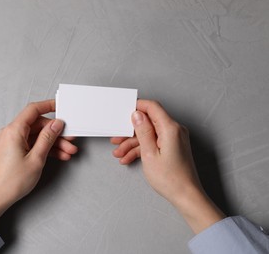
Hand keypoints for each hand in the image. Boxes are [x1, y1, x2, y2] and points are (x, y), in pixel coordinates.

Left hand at [0, 100, 76, 224]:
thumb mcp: (36, 158)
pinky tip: (59, 155)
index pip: (33, 110)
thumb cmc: (11, 182)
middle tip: (70, 139)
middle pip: (38, 125)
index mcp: (14, 131)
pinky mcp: (14, 151)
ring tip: (68, 151)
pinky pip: (32, 144)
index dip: (49, 106)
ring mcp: (12, 142)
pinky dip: (45, 149)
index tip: (61, 106)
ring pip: (37, 136)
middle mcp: (11, 133)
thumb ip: (48, 138)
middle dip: (56, 132)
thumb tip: (56, 124)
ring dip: (54, 143)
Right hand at [111, 100, 224, 233]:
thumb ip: (143, 131)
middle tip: (117, 138)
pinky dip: (141, 149)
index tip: (124, 112)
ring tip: (120, 153)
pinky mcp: (172, 146)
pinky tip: (128, 158)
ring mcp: (174, 139)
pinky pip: (154, 142)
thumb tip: (137, 114)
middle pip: (149, 122)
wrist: (186, 196)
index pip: (152, 107)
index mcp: (170, 128)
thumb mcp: (149, 153)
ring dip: (133, 143)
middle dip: (130, 131)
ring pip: (149, 134)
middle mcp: (174, 130)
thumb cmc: (171, 179)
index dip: (137, 107)